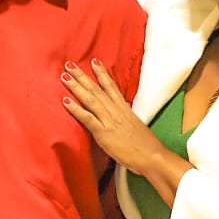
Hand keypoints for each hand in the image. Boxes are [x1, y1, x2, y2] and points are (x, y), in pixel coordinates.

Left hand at [62, 59, 190, 204]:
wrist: (153, 157)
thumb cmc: (146, 147)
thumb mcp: (136, 126)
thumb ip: (125, 119)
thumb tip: (121, 115)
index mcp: (124, 109)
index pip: (111, 87)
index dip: (102, 73)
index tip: (94, 61)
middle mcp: (116, 111)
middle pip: (97, 89)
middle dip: (83, 76)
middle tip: (69, 64)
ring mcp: (110, 121)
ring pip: (91, 99)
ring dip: (77, 86)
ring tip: (64, 76)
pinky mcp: (104, 133)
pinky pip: (87, 118)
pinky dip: (76, 109)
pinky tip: (65, 100)